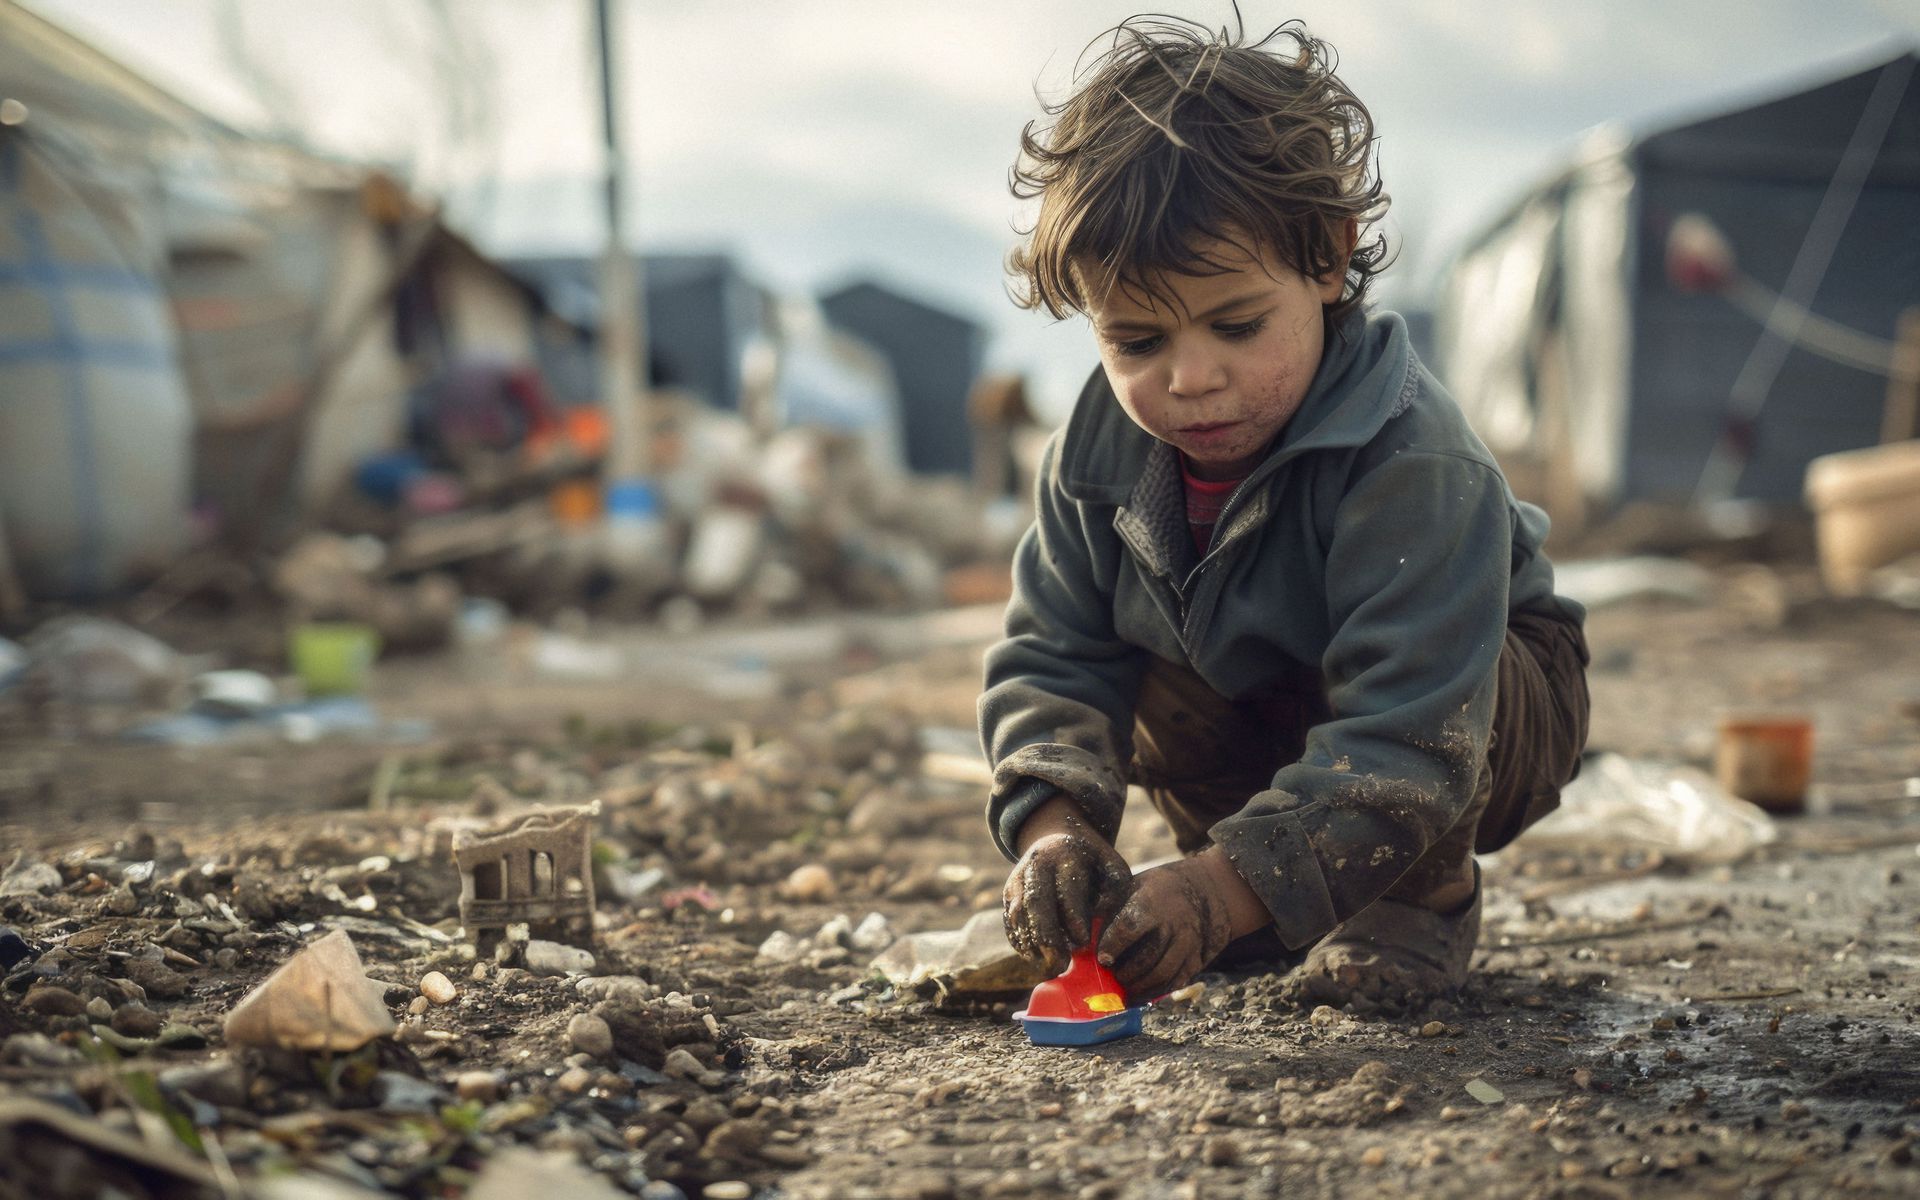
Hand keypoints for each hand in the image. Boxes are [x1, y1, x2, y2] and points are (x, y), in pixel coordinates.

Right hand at [1003, 828, 1133, 977]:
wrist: (1055, 837)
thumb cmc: (1092, 862)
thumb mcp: (1110, 866)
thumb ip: (1114, 893)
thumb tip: (1105, 927)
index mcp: (1066, 855)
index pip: (1067, 890)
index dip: (1074, 919)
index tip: (1084, 943)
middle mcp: (1036, 864)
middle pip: (1036, 903)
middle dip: (1048, 938)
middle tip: (1061, 965)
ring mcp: (1018, 878)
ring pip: (1018, 915)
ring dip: (1032, 945)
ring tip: (1049, 968)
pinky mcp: (1008, 892)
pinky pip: (1009, 921)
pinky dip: (1020, 942)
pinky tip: (1034, 959)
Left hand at [1096, 855, 1236, 998]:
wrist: (1207, 892)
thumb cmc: (1160, 889)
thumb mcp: (1135, 886)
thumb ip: (1111, 907)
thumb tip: (1082, 932)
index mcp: (1154, 901)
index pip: (1129, 927)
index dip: (1112, 946)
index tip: (1101, 958)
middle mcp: (1174, 924)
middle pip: (1146, 958)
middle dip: (1124, 973)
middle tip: (1109, 977)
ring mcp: (1188, 944)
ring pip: (1161, 975)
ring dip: (1138, 987)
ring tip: (1122, 988)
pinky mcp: (1196, 960)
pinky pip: (1175, 983)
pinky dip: (1155, 994)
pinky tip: (1139, 995)